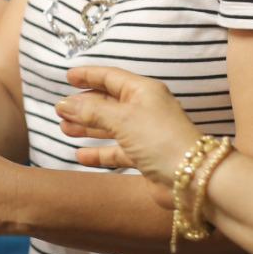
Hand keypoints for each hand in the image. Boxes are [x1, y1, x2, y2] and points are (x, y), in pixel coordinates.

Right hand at [55, 65, 201, 193]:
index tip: (68, 76)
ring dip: (87, 128)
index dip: (89, 76)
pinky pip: (116, 151)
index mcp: (143, 91)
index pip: (111, 77)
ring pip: (110, 127)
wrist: (193, 177)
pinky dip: (99, 152)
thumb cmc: (160, 139)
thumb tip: (64, 104)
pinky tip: (80, 155)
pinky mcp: (144, 158)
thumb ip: (91, 111)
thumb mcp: (122, 119)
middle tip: (60, 110)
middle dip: (84, 105)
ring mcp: (144, 135)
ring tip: (64, 129)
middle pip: (108, 103)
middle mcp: (144, 110)